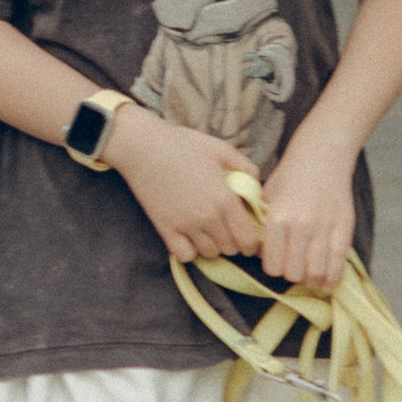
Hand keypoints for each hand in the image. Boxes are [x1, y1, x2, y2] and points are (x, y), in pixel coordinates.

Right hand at [107, 111, 264, 263]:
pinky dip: (190, 250)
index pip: (248, 240)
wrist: (144, 147)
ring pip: (209, 253)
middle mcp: (208, 218)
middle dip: (233, 241)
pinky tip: (189, 236)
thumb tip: (257, 187)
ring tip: (208, 229)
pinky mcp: (166, 229)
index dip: (252, 242)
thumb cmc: (184, 145)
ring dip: (213, 245)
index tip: (248, 235)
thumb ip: (246, 168)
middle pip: (230, 249)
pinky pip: (185, 256)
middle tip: (227, 227)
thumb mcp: (222, 149)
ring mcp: (186, 226)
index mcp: (225, 200)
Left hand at [255, 137, 359, 295]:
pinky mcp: (344, 228)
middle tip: (292, 268)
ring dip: (311, 280)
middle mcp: (301, 225)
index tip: (275, 262)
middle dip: (291, 275)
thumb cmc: (290, 176)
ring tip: (308, 276)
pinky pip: (338, 264)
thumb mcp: (267, 196)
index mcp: (278, 217)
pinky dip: (331, 279)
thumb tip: (259, 254)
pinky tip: (326, 282)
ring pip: (316, 273)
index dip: (272, 268)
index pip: (272, 265)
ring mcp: (325, 227)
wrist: (322, 155)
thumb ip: (262, 225)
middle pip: (294, 273)